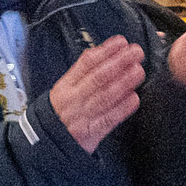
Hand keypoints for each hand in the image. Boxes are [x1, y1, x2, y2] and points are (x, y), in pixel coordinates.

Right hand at [49, 35, 145, 154]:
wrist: (47, 143)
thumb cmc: (60, 113)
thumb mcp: (63, 89)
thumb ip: (81, 73)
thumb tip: (104, 52)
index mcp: (66, 86)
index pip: (86, 63)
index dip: (106, 51)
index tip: (121, 42)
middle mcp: (74, 99)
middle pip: (98, 77)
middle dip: (119, 62)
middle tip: (136, 52)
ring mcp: (82, 116)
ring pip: (105, 96)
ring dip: (124, 82)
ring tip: (138, 71)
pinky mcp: (90, 134)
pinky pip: (108, 119)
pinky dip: (122, 108)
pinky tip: (134, 99)